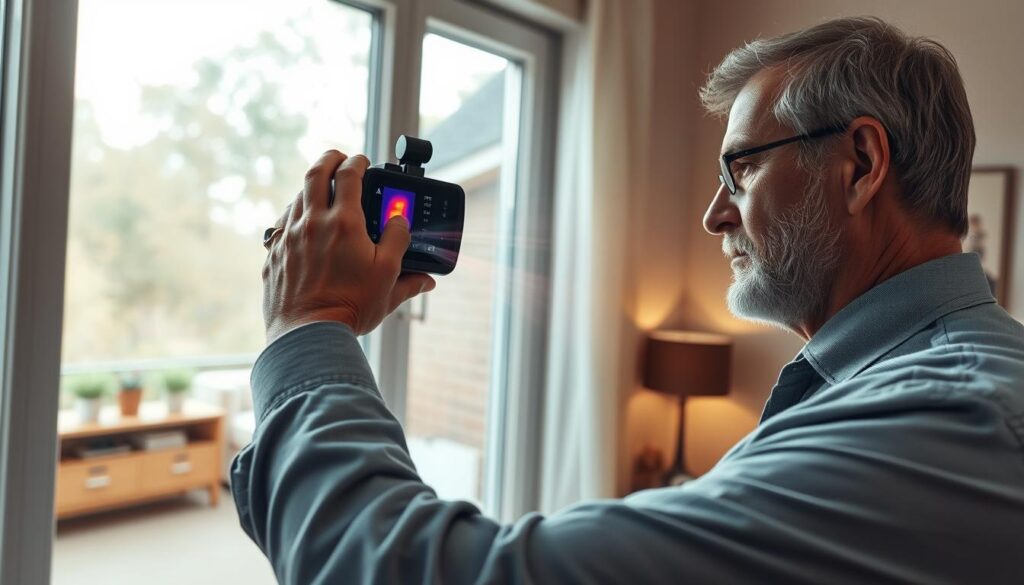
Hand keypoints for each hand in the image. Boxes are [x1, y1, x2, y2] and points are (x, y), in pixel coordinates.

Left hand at [262, 150, 435, 343]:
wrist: (309, 335)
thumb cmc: (351, 308)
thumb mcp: (388, 277)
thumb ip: (399, 245)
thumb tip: (403, 225)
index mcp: (344, 224)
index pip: (349, 175)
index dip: (358, 161)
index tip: (363, 161)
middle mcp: (312, 223)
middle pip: (315, 173)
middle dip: (329, 158)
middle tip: (339, 158)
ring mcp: (288, 238)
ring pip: (296, 197)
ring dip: (311, 187)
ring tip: (323, 191)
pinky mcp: (274, 255)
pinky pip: (281, 223)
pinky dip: (294, 214)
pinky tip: (301, 222)